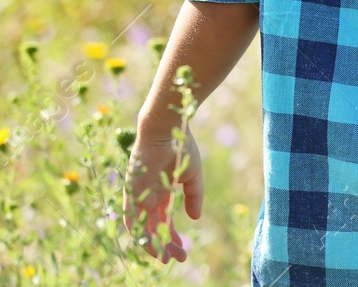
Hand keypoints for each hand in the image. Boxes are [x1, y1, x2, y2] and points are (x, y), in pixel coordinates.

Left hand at [123, 129, 202, 263]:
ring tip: (165, 257)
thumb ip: (194, 197)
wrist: (167, 129)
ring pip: (142, 227)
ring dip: (152, 243)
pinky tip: (152, 243)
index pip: (165, 221)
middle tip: (178, 258)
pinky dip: (140, 232)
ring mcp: (139, 196)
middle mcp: (148, 197)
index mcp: (162, 192)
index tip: (184, 251)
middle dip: (165, 244)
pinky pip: (132, 218)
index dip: (172, 237)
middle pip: (153, 228)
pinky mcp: (132, 192)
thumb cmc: (181, 147)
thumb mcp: (193, 176)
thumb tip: (195, 218)